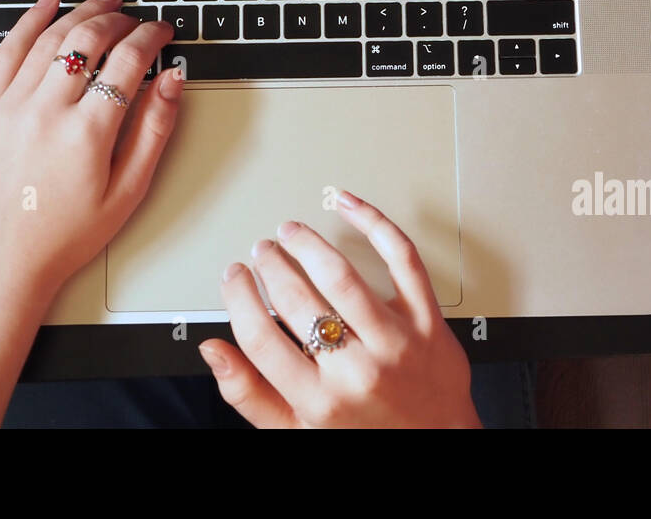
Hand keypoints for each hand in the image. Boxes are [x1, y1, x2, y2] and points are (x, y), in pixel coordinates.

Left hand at [0, 0, 181, 306]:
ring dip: (80, 11)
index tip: (162, 32)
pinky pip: (7, 52)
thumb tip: (172, 83)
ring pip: (49, 38)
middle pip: (87, 40)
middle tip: (135, 14)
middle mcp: (45, 112)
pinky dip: (29, 22)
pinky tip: (47, 5)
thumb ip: (154, 130)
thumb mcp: (126, 192)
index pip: (128, 61)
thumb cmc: (62, 237)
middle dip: (118, 18)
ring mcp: (9, 107)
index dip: (151, 37)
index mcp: (86, 133)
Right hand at [198, 191, 480, 428]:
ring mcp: (396, 342)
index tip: (233, 277)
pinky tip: (351, 207)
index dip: (238, 298)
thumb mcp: (298, 432)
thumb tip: (213, 350)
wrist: (437, 444)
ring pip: (342, 275)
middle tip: (262, 251)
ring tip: (291, 233)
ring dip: (307, 244)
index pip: (260, 337)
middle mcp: (357, 371)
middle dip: (270, 265)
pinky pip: (402, 259)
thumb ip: (249, 394)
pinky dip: (374, 224)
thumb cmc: (365, 434)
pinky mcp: (428, 320)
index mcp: (319, 401)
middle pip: (297, 300)